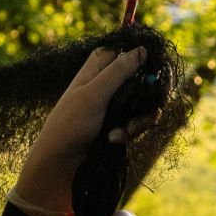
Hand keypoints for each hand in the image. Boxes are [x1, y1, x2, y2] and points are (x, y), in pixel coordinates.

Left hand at [15, 47, 145, 215]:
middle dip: (147, 95)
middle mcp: (108, 84)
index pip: (125, 51)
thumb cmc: (69, 125)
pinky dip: (130, 132)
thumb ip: (118, 72)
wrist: (61, 165)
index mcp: (97, 68)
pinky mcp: (120, 125)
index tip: (153, 70)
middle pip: (141, 78)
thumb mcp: (93, 95)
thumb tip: (142, 49)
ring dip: (139, 119)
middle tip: (153, 105)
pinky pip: (138, 123)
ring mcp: (115, 106)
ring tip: (124, 132)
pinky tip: (114, 140)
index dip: (141, 58)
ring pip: (144, 103)